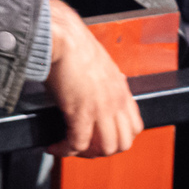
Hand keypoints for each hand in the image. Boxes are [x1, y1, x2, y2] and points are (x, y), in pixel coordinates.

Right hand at [43, 0, 142, 157]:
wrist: (60, 35)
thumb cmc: (71, 41)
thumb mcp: (96, 62)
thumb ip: (99, 79)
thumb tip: (88, 88)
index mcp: (120, 88)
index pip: (134, 126)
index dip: (118, 137)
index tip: (101, 136)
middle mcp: (114, 100)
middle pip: (123, 142)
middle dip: (103, 150)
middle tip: (86, 147)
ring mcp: (100, 108)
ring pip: (105, 148)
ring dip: (86, 153)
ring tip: (69, 148)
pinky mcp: (80, 113)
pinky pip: (77, 143)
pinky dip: (65, 150)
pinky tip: (54, 146)